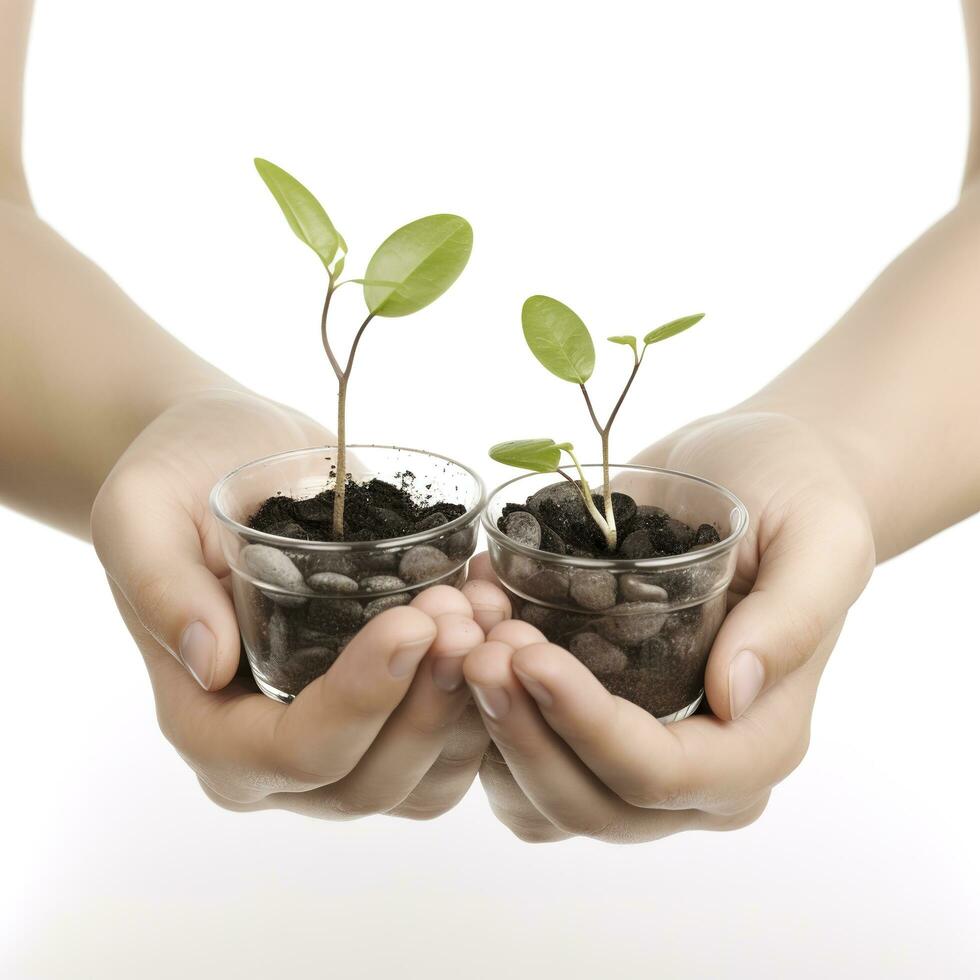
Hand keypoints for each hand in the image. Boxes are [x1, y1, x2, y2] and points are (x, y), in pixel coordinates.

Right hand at [91, 387, 510, 818]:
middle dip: (430, 705)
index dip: (363, 699)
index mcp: (209, 726)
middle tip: (462, 614)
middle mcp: (276, 758)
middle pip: (371, 782)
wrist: (228, 460)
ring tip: (489, 611)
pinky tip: (497, 611)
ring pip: (426, 778)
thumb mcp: (141, 514)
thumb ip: (161, 587)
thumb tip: (209, 663)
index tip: (413, 620)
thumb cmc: (175, 483)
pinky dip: (489, 690)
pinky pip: (456, 739)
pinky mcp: (392, 712)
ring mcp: (342, 742)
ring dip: (473, 704)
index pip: (296, 753)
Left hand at [464, 411, 875, 841]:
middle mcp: (697, 773)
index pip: (658, 775)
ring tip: (463, 635)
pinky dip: (474, 716)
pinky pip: (515, 760)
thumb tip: (734, 694)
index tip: (527, 653)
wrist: (755, 476)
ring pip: (540, 799)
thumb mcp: (821, 539)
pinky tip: (466, 632)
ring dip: (486, 731)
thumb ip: (791, 618)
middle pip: (589, 803)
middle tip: (477, 646)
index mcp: (758, 743)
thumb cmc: (798, 499)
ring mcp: (634, 758)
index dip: (585, 727)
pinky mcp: (585, 727)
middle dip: (521, 734)